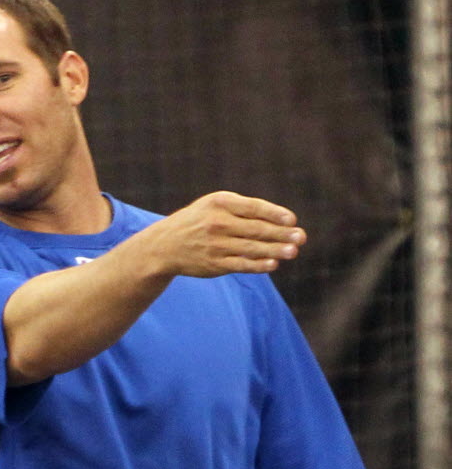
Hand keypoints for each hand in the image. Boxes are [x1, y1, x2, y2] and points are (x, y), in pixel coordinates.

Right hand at [142, 190, 305, 278]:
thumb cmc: (198, 222)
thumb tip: (280, 221)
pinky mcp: (214, 264)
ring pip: (251, 248)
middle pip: (256, 229)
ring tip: (294, 251)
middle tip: (302, 237)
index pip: (254, 208)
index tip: (292, 220)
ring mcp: (215, 245)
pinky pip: (240, 264)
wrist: (165, 245)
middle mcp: (218, 223)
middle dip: (281, 234)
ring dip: (275, 250)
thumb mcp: (214, 205)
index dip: (275, 213)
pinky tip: (273, 264)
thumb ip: (243, 209)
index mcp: (220, 203)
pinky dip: (258, 265)